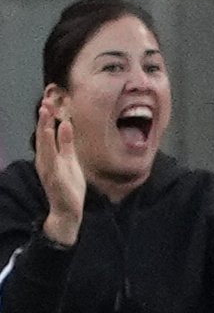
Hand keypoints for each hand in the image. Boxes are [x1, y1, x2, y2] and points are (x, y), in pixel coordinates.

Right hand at [32, 93, 83, 245]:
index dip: (48, 118)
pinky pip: (51, 161)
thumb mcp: (70, 160)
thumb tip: (65, 124)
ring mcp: (48, 169)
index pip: (47, 134)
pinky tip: (50, 138)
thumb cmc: (69, 185)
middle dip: (44, 120)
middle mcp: (45, 160)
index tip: (50, 102)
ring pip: (44, 146)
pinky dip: (50, 148)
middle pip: (43, 137)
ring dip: (44, 130)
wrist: (68, 210)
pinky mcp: (54, 178)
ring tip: (45, 114)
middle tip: (45, 103)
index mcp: (49, 155)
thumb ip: (66, 143)